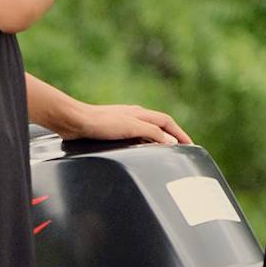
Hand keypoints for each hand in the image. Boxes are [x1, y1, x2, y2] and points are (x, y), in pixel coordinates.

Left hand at [68, 102, 192, 145]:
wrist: (74, 121)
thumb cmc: (100, 123)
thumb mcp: (130, 127)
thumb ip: (151, 133)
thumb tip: (170, 142)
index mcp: (141, 113)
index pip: (167, 123)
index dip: (180, 134)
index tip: (191, 145)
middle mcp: (134, 116)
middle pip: (160, 126)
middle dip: (173, 137)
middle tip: (182, 150)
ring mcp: (124, 122)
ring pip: (147, 131)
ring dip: (158, 140)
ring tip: (166, 153)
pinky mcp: (113, 130)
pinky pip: (135, 137)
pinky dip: (144, 144)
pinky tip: (141, 152)